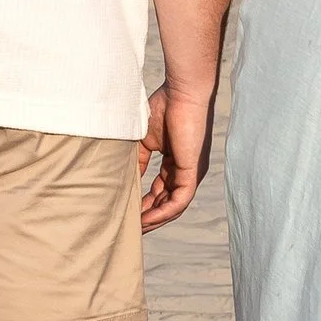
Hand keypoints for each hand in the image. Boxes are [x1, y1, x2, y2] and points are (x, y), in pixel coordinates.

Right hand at [137, 82, 212, 229]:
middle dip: (148, 217)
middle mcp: (186, 172)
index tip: (126, 214)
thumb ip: (138, 161)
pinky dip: (162, 212)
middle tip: (129, 229)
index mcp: (175, 164)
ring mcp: (191, 173)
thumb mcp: (145, 140)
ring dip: (155, 220)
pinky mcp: (193, 171)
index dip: (144, 205)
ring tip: (135, 230)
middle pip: (166, 203)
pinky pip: (179, 201)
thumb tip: (126, 181)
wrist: (182, 91)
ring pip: (173, 206)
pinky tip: (146, 220)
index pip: (160, 191)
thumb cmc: (164, 107)